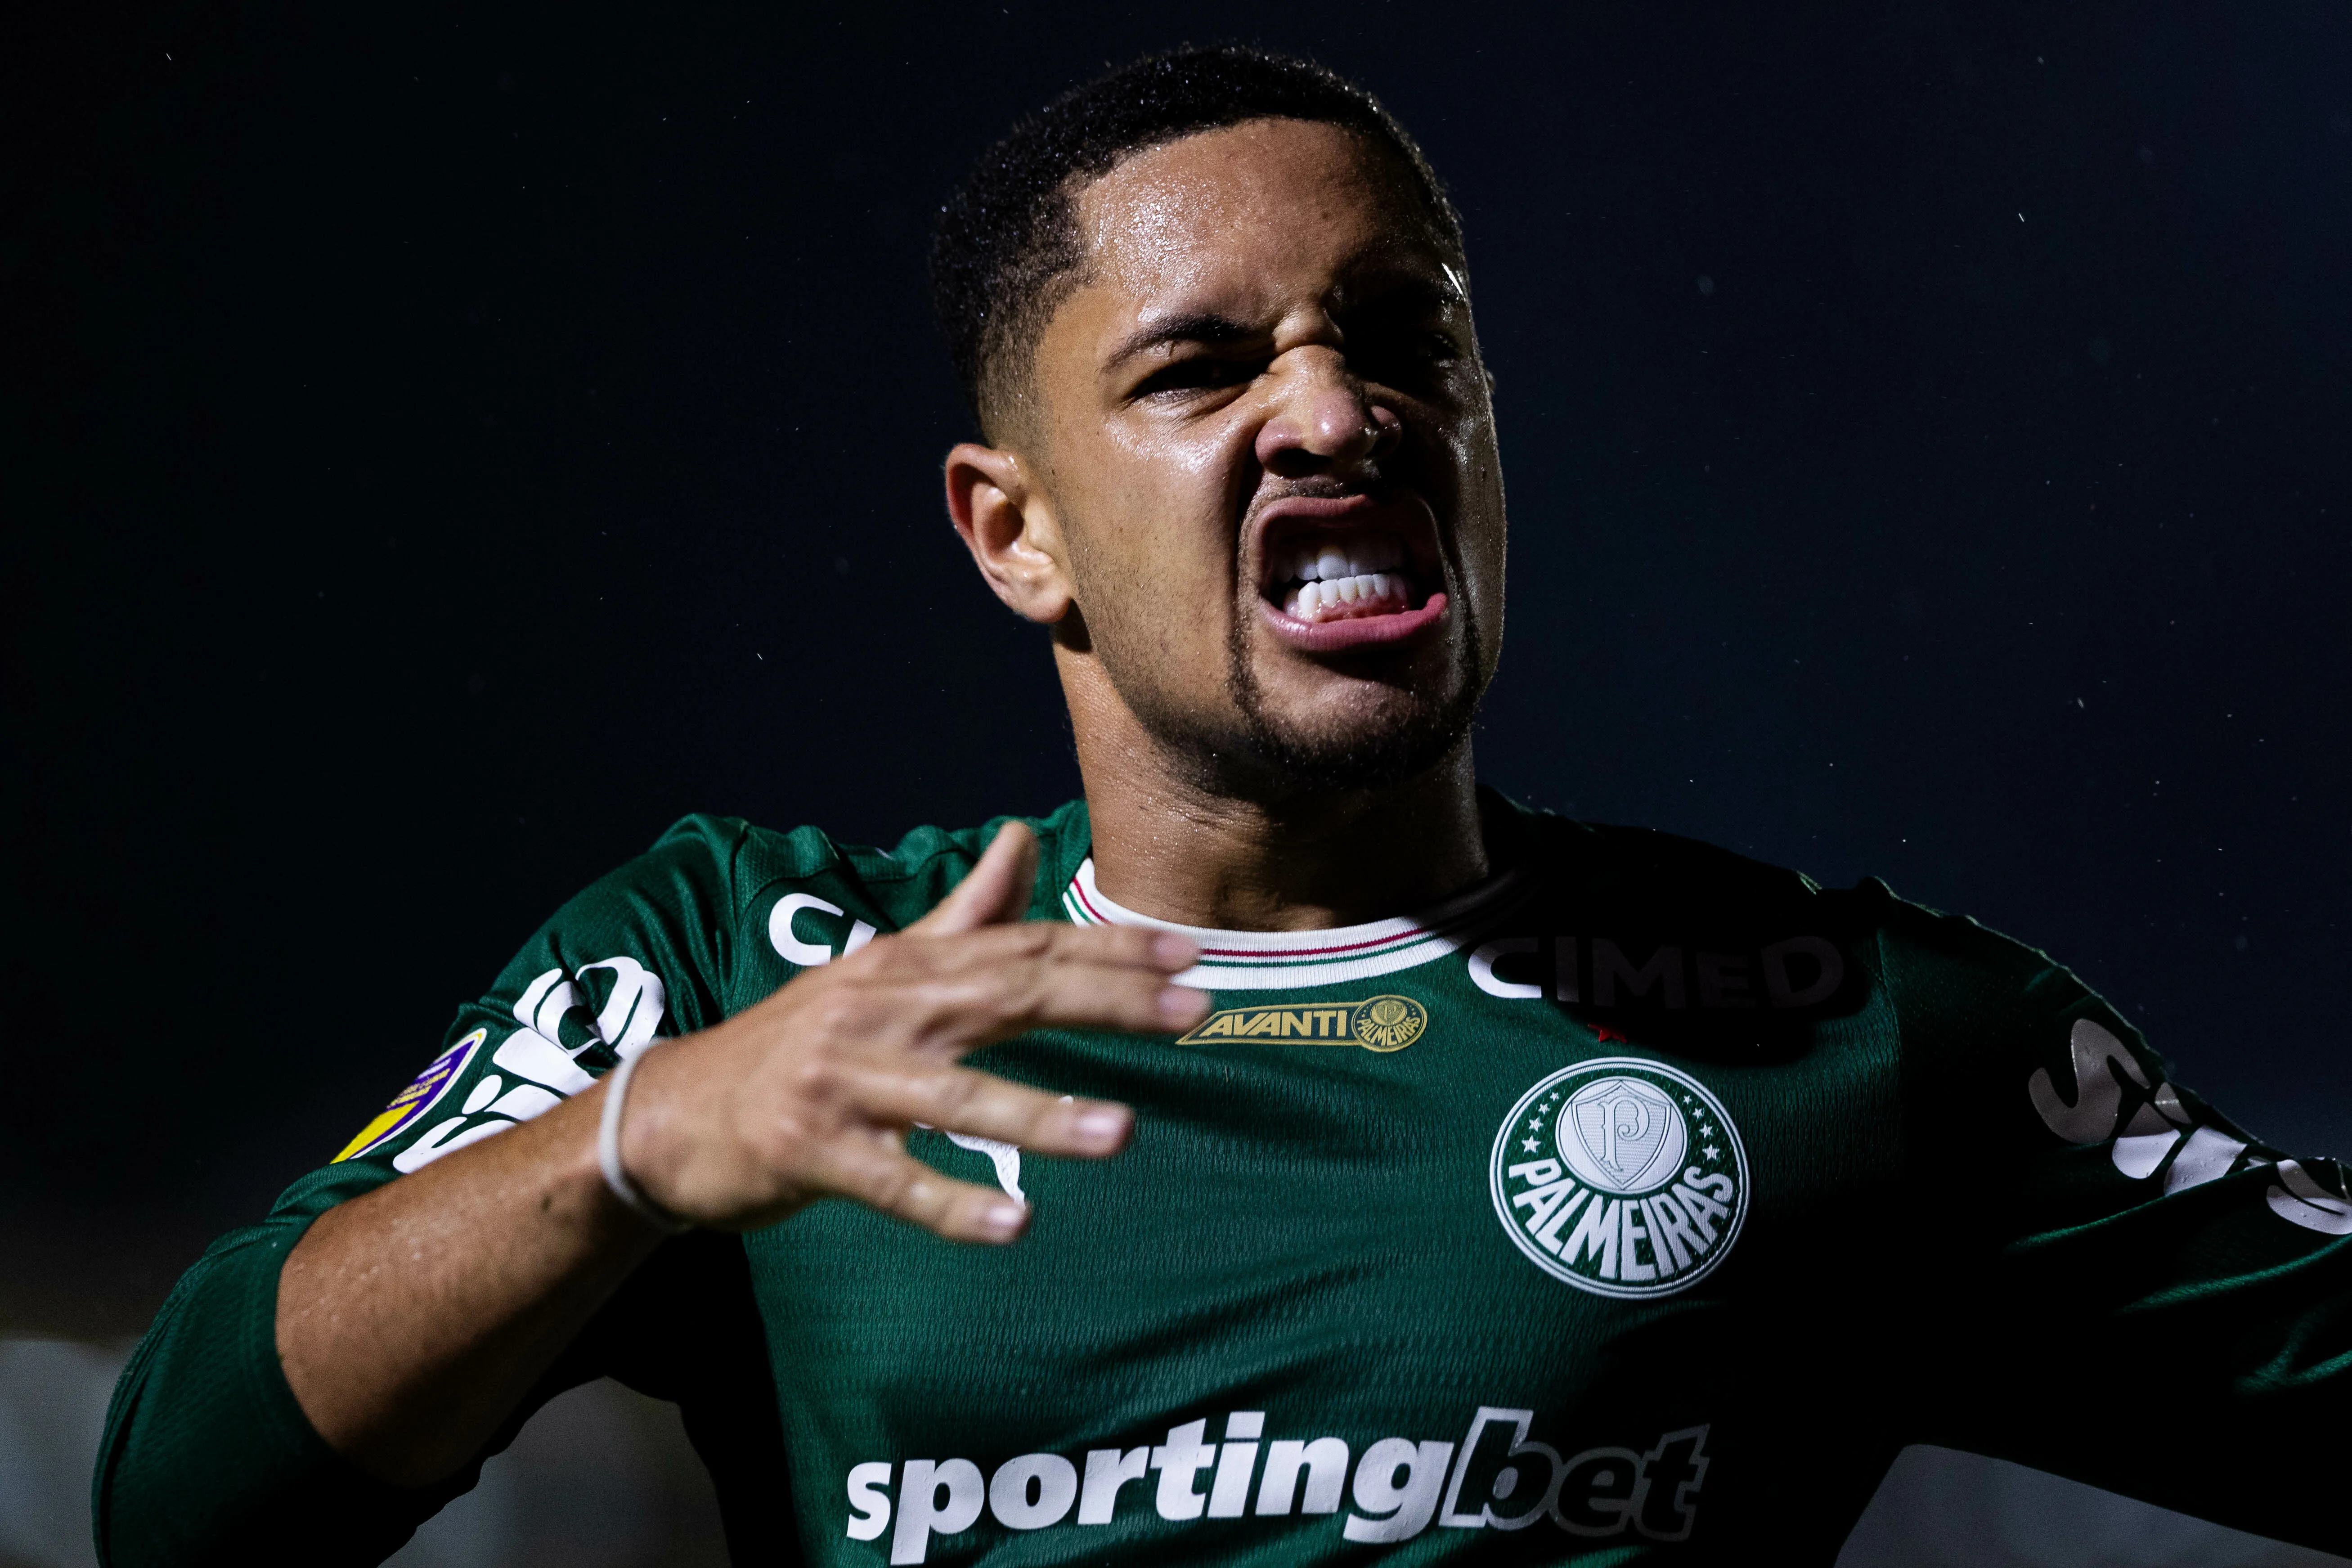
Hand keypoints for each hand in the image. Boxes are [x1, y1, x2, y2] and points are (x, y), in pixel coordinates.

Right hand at [615, 823, 1206, 1240]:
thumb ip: (960, 914)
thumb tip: (1021, 838)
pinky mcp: (811, 1150)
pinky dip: (954, 1203)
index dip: (1110, 951)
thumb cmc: (794, 1044)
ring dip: (1043, 1117)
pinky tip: (1016, 1222)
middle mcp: (880, 1011)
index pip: (1024, 947)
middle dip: (1107, 1005)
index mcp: (905, 966)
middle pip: (1009, 999)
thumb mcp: (877, 969)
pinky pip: (895, 1182)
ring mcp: (844, 1081)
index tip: (1191, 958)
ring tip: (1124, 1135)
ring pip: (958, 1097)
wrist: (672, 1114)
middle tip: (1195, 1014)